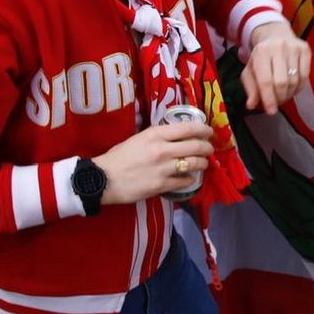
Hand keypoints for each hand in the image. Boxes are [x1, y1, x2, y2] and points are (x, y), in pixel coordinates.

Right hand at [94, 116, 215, 204]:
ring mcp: (163, 168)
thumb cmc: (118, 157)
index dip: (204, 129)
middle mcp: (162, 149)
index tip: (209, 131)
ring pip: (194, 163)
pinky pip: (183, 181)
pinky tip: (190, 178)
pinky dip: (189, 179)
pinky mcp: (161, 185)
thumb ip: (157, 137)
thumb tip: (175, 136)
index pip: (188, 128)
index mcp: (155, 134)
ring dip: (202, 163)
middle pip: (196, 146)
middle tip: (209, 149)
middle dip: (207, 147)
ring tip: (203, 163)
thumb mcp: (138, 139)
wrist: (103, 179)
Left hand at [240, 20, 310, 115]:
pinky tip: (292, 88)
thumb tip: (251, 105)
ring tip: (283, 95)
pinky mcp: (305, 50)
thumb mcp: (250, 70)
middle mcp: (278, 48)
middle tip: (277, 102)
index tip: (270, 111)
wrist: (276, 35)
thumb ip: (250, 88)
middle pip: (282, 82)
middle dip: (279, 97)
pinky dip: (299, 87)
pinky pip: (305, 76)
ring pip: (294, 81)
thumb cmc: (261, 56)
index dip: (269, 98)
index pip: (266, 80)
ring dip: (289, 94)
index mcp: (261, 52)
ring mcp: (294, 48)